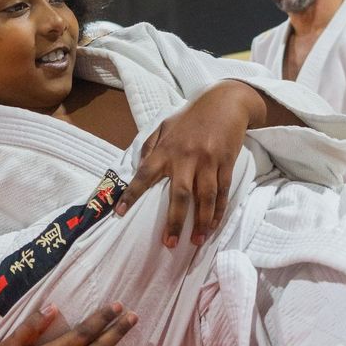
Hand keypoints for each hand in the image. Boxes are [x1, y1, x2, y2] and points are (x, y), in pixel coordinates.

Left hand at [114, 81, 264, 246]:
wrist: (226, 102)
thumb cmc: (192, 117)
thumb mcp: (165, 125)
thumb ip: (150, 146)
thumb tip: (138, 167)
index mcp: (166, 149)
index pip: (144, 173)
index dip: (131, 194)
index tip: (119, 213)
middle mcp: (186, 157)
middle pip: (180, 195)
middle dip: (175, 221)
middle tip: (169, 243)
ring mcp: (208, 161)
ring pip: (205, 198)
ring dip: (202, 222)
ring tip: (196, 242)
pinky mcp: (226, 163)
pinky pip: (222, 192)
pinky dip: (218, 211)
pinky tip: (213, 226)